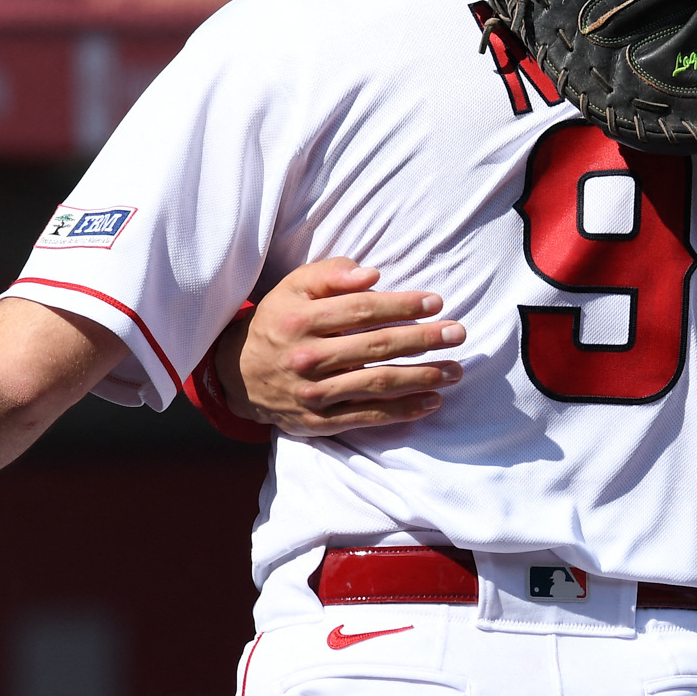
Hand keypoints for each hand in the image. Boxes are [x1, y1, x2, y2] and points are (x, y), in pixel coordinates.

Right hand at [223, 258, 465, 435]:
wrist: (238, 374)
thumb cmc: (278, 321)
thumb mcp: (293, 287)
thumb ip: (331, 274)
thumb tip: (372, 274)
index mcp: (301, 320)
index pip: (362, 310)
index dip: (402, 306)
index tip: (436, 302)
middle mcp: (307, 358)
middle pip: (376, 347)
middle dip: (423, 339)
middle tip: (458, 333)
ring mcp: (314, 393)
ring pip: (377, 384)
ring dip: (422, 377)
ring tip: (455, 369)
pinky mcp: (319, 421)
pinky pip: (368, 416)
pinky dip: (403, 411)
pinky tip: (431, 401)